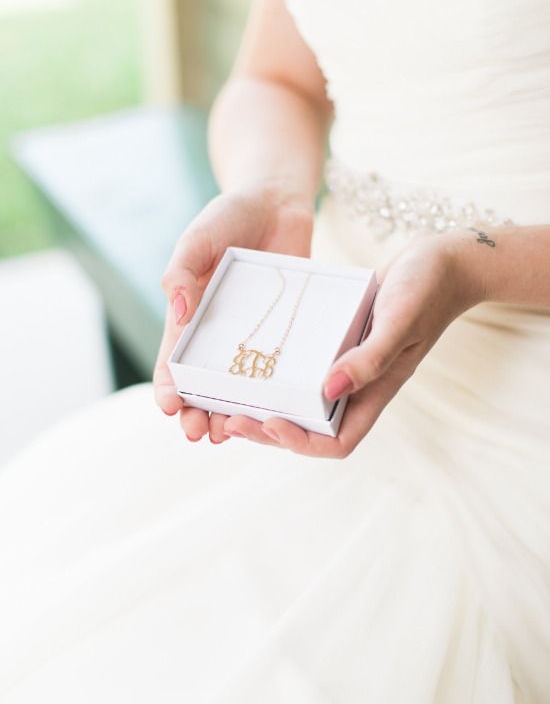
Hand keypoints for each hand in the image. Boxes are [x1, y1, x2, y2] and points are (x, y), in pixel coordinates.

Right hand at [153, 187, 313, 439]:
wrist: (278, 199)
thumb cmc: (229, 215)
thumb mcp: (197, 238)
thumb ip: (181, 272)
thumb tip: (177, 314)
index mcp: (190, 317)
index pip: (173, 361)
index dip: (168, 387)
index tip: (169, 408)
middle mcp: (219, 334)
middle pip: (203, 384)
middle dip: (196, 412)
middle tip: (198, 435)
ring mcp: (253, 336)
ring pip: (240, 386)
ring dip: (230, 413)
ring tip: (228, 435)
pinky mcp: (285, 332)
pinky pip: (279, 367)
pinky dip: (272, 392)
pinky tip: (274, 410)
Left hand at [222, 231, 487, 456]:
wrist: (444, 261)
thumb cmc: (427, 290)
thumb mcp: (399, 321)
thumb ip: (370, 358)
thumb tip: (329, 390)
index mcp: (375, 393)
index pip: (336, 442)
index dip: (300, 442)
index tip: (268, 421)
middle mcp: (359, 387)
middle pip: (311, 429)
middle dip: (270, 431)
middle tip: (229, 419)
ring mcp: (348, 367)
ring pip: (304, 403)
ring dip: (269, 407)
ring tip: (230, 400)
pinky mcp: (339, 344)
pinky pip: (305, 370)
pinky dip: (280, 374)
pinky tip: (254, 361)